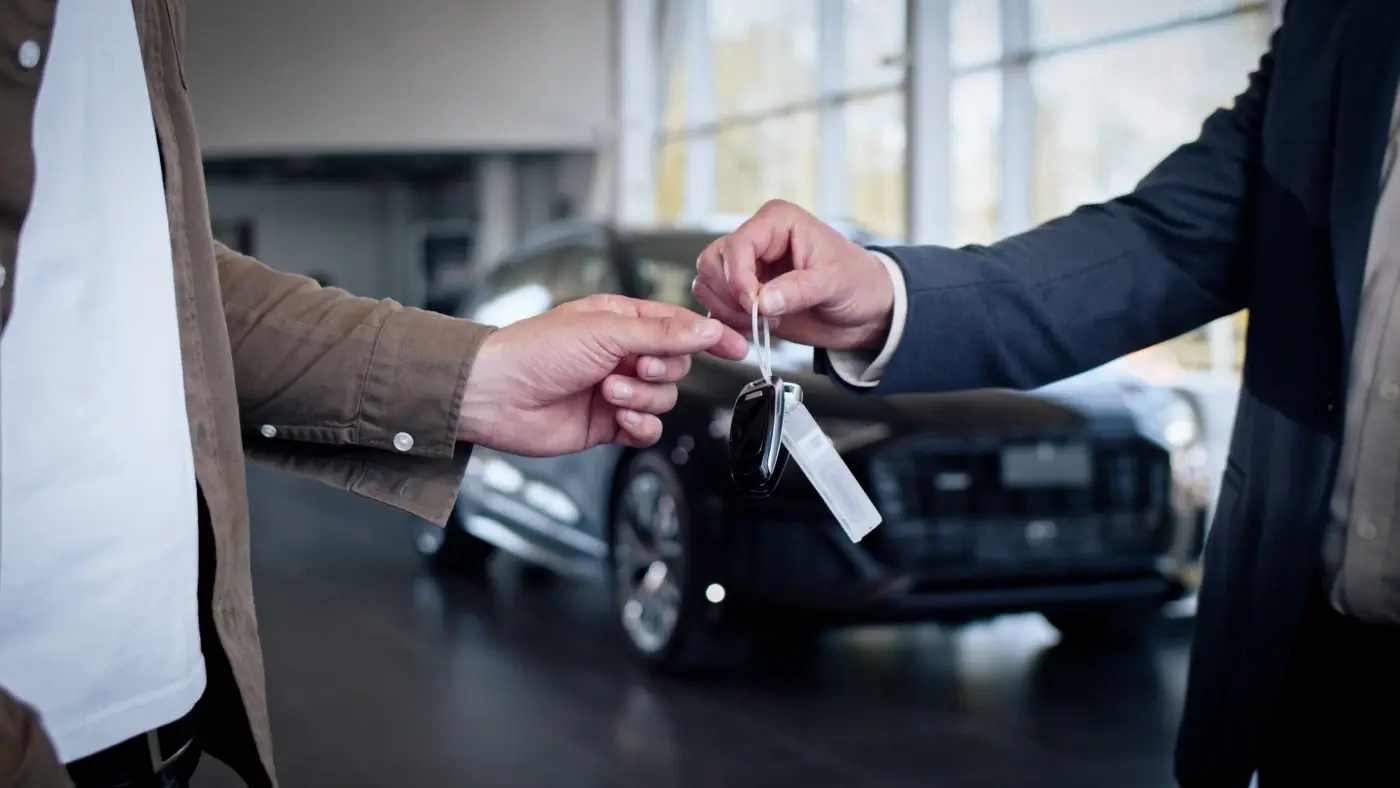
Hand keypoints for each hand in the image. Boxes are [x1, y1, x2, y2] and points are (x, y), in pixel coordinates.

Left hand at [456, 294, 748, 456]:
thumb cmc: (535, 350)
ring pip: (662, 398)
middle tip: (633, 367)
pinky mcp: (607, 424)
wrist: (496, 396)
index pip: (679, 325)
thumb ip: (661, 333)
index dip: (709, 335)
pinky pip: (646, 429)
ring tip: (609, 393)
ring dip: (641, 398)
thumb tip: (706, 329)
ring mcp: (616, 389)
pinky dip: (639, 427)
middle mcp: (620, 353)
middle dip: (659, 369)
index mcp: (621, 320)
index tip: (736, 346)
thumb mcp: (605, 331)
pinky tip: (618, 420)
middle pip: (675, 364)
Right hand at [693, 200, 894, 350]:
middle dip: (730, 294)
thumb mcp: (835, 283)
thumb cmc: (859, 283)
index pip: (737, 244)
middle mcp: (757, 241)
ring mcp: (748, 269)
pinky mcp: (745, 296)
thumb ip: (798, 290)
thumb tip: (762, 301)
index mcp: (777, 222)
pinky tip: (752, 333)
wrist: (867, 312)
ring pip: (708, 284)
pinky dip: (726, 324)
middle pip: (713, 262)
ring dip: (727, 311)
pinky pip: (716, 307)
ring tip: (761, 324)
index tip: (752, 303)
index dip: (738, 276)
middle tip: (758, 316)